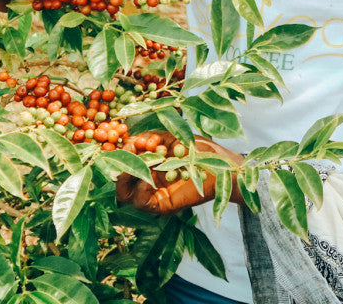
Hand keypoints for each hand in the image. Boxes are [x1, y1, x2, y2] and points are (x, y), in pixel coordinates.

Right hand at [115, 133, 243, 215]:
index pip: (123, 163)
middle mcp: (149, 182)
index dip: (119, 153)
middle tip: (127, 149)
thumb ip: (151, 138)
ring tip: (136, 162)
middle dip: (119, 164)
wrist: (223, 165)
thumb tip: (131, 139)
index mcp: (149, 166)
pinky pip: (141, 202)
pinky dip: (140, 188)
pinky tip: (149, 176)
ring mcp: (154, 195)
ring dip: (127, 176)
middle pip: (120, 181)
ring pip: (125, 194)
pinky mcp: (163, 206)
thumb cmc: (201, 150)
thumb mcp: (173, 138)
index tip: (123, 140)